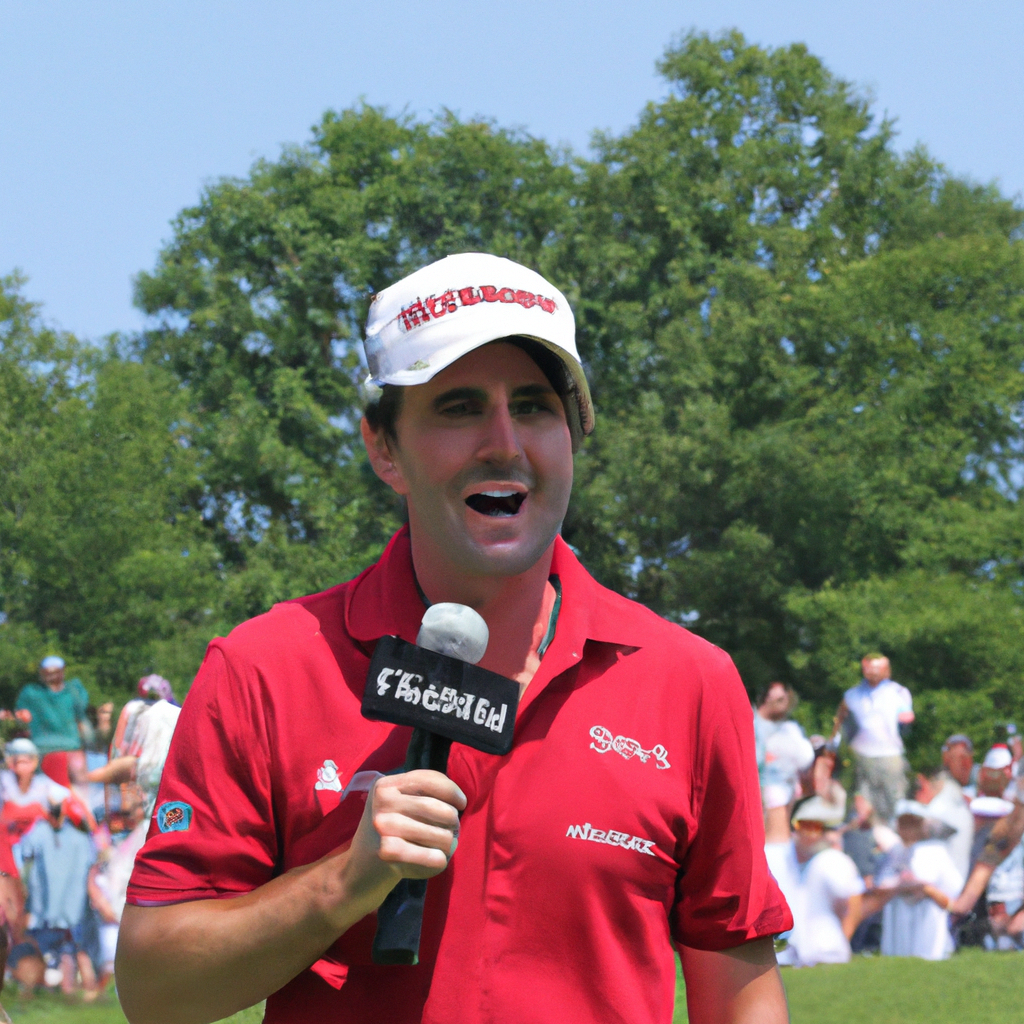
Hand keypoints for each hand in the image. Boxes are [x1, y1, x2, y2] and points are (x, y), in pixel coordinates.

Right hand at [345, 770, 466, 898]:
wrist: (354, 875)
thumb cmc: (384, 837)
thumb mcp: (394, 808)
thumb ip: (419, 796)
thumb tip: (458, 800)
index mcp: (385, 785)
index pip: (430, 779)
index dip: (452, 791)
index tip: (461, 804)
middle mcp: (382, 801)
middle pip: (439, 808)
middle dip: (453, 822)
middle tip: (450, 832)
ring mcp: (383, 827)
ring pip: (441, 835)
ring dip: (448, 845)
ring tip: (440, 848)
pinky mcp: (388, 854)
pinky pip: (434, 857)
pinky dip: (439, 862)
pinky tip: (433, 862)